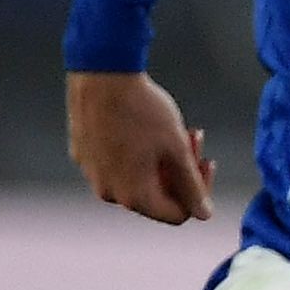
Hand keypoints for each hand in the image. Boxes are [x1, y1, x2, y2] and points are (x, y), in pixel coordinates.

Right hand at [68, 70, 213, 223]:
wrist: (101, 74)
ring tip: (179, 130)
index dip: (198, 194)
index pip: (176, 214)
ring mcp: (92, 173)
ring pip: (139, 177)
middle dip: (182, 172)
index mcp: (132, 196)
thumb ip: (192, 186)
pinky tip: (150, 126)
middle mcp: (107, 192)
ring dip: (164, 159)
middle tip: (195, 139)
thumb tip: (204, 215)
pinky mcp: (84, 153)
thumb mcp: (177, 149)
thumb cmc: (142, 110)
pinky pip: (118, 163)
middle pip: (157, 196)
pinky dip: (139, 151)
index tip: (205, 162)